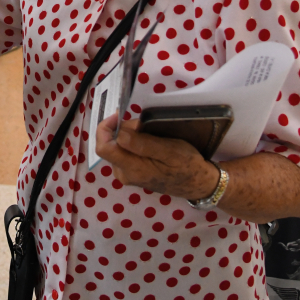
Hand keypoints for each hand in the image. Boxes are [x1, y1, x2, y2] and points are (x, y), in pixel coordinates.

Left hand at [94, 115, 220, 199]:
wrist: (197, 184)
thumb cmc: (186, 165)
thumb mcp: (169, 150)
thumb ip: (142, 143)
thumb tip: (119, 133)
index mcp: (132, 169)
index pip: (103, 147)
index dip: (105, 127)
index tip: (118, 115)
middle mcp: (124, 174)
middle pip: (109, 145)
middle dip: (121, 129)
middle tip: (142, 124)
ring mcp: (127, 175)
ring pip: (117, 147)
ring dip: (128, 135)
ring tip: (148, 133)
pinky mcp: (132, 173)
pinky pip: (124, 153)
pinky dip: (131, 142)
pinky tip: (147, 142)